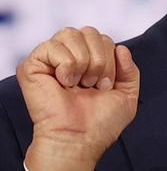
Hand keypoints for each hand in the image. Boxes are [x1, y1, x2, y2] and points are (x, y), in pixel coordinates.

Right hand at [17, 27, 139, 170]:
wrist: (80, 139)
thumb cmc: (100, 122)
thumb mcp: (127, 94)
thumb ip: (130, 70)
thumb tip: (121, 48)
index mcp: (89, 61)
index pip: (104, 38)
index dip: (111, 60)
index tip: (105, 86)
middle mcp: (69, 56)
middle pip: (90, 31)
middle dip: (100, 60)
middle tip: (93, 85)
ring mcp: (50, 60)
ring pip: (72, 33)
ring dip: (84, 62)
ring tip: (78, 84)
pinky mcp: (32, 66)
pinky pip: (52, 45)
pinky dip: (66, 64)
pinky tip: (64, 82)